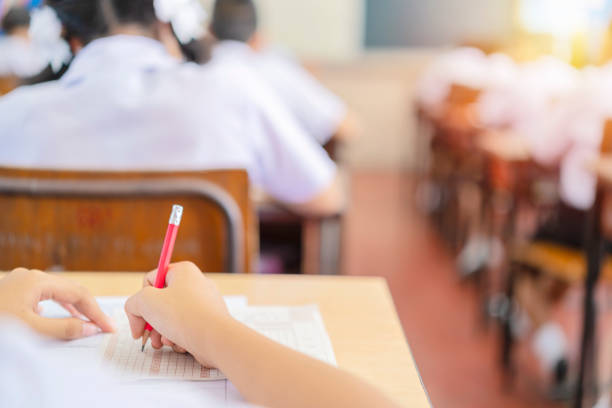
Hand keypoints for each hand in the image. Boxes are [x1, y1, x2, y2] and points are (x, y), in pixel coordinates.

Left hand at [0, 268, 114, 339]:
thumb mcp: (30, 330)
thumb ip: (64, 328)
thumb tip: (91, 328)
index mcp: (37, 281)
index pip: (78, 293)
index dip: (96, 312)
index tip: (108, 327)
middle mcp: (30, 276)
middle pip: (70, 290)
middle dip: (88, 309)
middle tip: (103, 326)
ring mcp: (21, 283)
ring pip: (58, 293)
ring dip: (74, 308)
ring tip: (88, 323)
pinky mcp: (14, 292)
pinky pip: (45, 296)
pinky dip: (58, 307)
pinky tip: (61, 316)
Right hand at [124, 262, 229, 366]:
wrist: (216, 339)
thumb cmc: (183, 316)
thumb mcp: (146, 303)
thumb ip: (133, 303)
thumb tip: (136, 314)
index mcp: (183, 271)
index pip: (151, 279)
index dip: (142, 298)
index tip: (141, 313)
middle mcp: (196, 284)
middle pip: (161, 302)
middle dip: (151, 322)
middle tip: (148, 335)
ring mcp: (204, 304)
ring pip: (172, 318)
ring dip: (162, 333)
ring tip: (164, 342)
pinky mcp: (208, 322)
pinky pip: (185, 328)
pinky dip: (178, 338)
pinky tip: (180, 344)